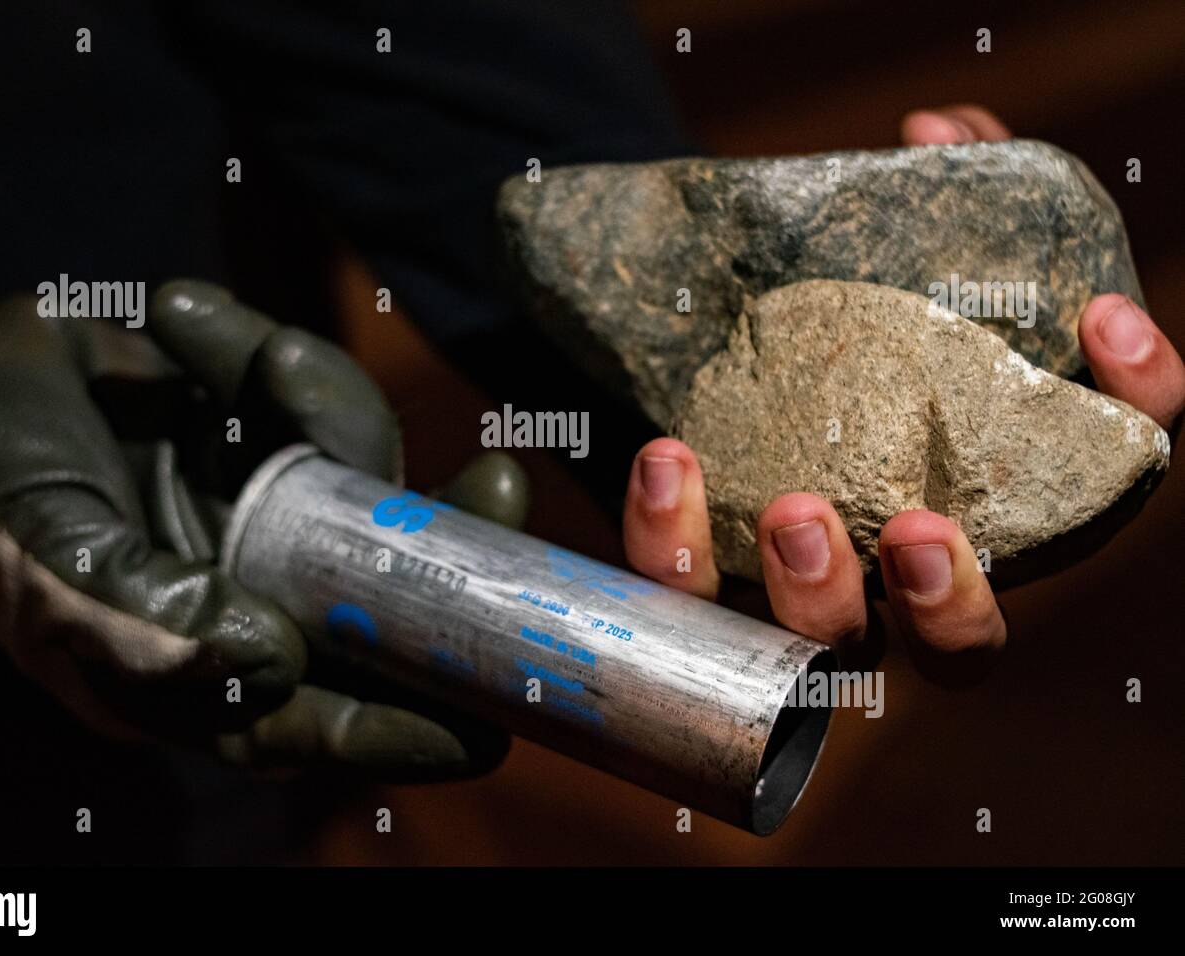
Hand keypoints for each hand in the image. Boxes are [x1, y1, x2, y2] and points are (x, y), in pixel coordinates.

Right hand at [0, 237, 521, 777]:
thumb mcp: (45, 566)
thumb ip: (139, 626)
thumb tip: (271, 661)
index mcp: (196, 668)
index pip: (316, 719)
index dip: (405, 726)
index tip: (492, 719)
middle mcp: (251, 600)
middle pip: (379, 609)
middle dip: (445, 556)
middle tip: (497, 488)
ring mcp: (268, 520)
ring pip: (364, 489)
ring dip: (328, 408)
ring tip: (237, 346)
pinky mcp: (268, 442)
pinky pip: (313, 402)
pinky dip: (259, 350)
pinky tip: (180, 318)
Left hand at [621, 107, 1184, 682]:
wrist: (692, 365)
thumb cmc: (821, 336)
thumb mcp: (877, 267)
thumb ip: (929, 201)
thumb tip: (936, 132)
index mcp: (985, 500)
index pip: (1102, 483)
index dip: (1133, 409)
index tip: (1105, 324)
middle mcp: (901, 576)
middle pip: (960, 649)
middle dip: (951, 605)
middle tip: (920, 529)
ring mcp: (797, 595)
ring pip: (823, 651)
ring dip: (817, 595)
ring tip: (792, 510)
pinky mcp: (698, 585)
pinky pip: (680, 590)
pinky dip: (673, 536)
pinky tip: (669, 457)